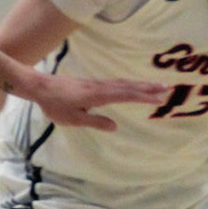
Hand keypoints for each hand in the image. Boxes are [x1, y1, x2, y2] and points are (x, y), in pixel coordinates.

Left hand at [18, 70, 167, 132]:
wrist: (40, 87)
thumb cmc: (55, 105)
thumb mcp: (73, 119)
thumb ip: (95, 122)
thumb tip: (115, 126)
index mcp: (97, 95)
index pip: (125, 95)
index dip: (143, 97)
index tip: (159, 98)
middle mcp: (100, 86)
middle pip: (128, 86)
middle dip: (148, 87)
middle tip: (167, 88)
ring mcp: (97, 83)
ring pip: (123, 82)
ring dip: (141, 84)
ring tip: (157, 85)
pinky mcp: (93, 83)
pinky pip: (117, 82)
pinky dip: (130, 84)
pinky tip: (134, 86)